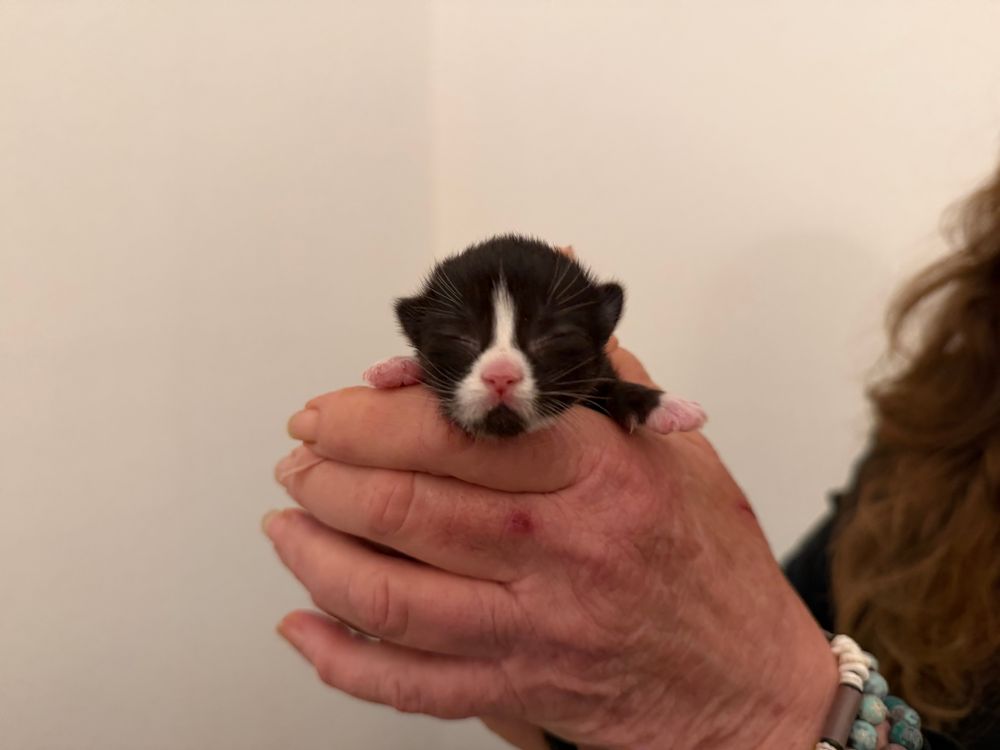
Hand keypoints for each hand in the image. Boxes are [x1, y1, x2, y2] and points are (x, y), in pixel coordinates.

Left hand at [266, 352, 835, 749]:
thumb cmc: (710, 559)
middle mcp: (562, 549)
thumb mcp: (673, 449)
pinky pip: (409, 686)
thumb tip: (560, 280)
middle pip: (409, 508)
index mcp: (597, 473)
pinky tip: (303, 627)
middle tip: (300, 459)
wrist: (752, 683)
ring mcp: (536, 627)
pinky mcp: (519, 689)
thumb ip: (600, 369)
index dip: (370, 417)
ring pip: (390, 596)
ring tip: (286, 524)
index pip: (458, 430)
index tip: (331, 410)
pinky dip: (340, 660)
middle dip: (327, 477)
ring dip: (315, 556)